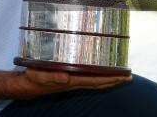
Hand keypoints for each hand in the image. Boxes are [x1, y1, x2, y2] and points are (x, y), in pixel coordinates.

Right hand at [15, 68, 131, 97]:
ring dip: (109, 78)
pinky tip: (100, 71)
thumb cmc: (34, 79)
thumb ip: (53, 76)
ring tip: (120, 75)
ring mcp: (73, 81)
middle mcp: (75, 82)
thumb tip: (66, 77)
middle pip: (100, 82)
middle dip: (115, 80)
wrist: (27, 84)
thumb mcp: (41, 76)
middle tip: (129, 76)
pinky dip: (98, 75)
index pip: (97, 81)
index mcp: (72, 81)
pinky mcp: (69, 78)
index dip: (111, 79)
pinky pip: (88, 77)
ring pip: (96, 81)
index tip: (124, 76)